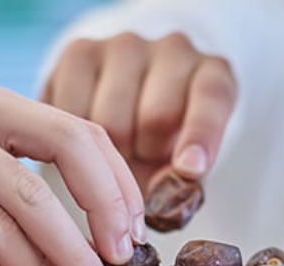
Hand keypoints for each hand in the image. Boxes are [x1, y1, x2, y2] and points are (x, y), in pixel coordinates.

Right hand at [42, 32, 235, 186]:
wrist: (128, 104)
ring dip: (108, 153)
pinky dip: (75, 141)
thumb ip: (179, 184)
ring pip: (110, 120)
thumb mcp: (183, 165)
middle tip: (141, 166)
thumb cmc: (165, 143)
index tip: (190, 169)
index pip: (211, 98)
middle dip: (146, 156)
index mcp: (212, 74)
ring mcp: (124, 46)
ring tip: (115, 152)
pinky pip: (72, 111)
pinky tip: (85, 142)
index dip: (201, 134)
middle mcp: (173, 50)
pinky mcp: (80, 51)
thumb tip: (160, 200)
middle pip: (156, 116)